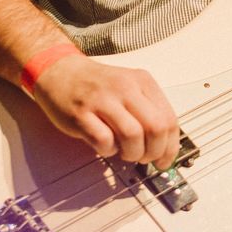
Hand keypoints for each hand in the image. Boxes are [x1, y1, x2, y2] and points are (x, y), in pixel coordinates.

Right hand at [31, 53, 180, 166]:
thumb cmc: (97, 85)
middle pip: (156, 128)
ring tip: (125, 153)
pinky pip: (104, 140)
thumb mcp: (130, 87)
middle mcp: (125, 88)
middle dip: (154, 152)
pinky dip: (108, 150)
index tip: (165, 159)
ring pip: (133, 135)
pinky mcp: (81, 114)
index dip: (170, 147)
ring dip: (133, 153)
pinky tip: (105, 146)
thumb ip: (148, 111)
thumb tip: (164, 146)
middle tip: (145, 158)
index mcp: (142, 82)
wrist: (61, 71)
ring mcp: (103, 100)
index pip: (169, 119)